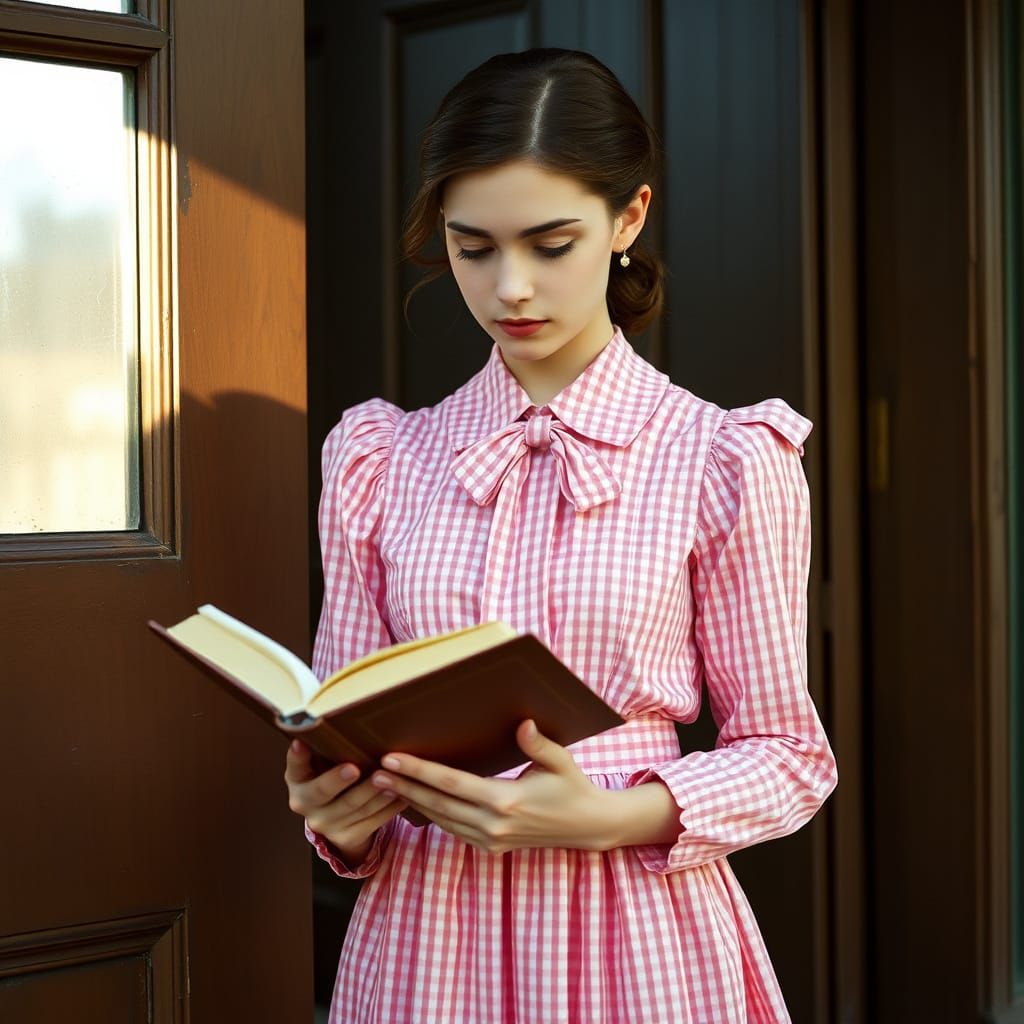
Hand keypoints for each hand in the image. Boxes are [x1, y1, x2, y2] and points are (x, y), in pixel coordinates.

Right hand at [284, 739, 407, 863]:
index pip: (294, 766)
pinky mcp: (346, 838)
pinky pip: (371, 822)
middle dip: (338, 779)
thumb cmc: (335, 777)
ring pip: (354, 807)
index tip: (301, 743)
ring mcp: (325, 824)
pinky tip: (402, 795)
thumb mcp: (324, 764)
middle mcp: (304, 804)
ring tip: (391, 778)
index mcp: (297, 780)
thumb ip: (327, 748)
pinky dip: (388, 808)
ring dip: (374, 792)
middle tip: (354, 768)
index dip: (297, 756)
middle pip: (322, 792)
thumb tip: (337, 718)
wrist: (340, 820)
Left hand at [368, 719, 622, 854]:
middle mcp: (493, 825)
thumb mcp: (560, 761)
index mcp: (506, 801)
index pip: (451, 784)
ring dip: (412, 802)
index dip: (419, 771)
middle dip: (404, 787)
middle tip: (375, 772)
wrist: (587, 827)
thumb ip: (538, 744)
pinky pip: (453, 830)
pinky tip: (415, 801)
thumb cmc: (573, 787)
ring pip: (441, 820)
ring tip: (386, 785)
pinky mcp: (491, 847)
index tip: (392, 761)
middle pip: (437, 804)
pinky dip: (431, 815)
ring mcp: (491, 840)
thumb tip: (523, 723)